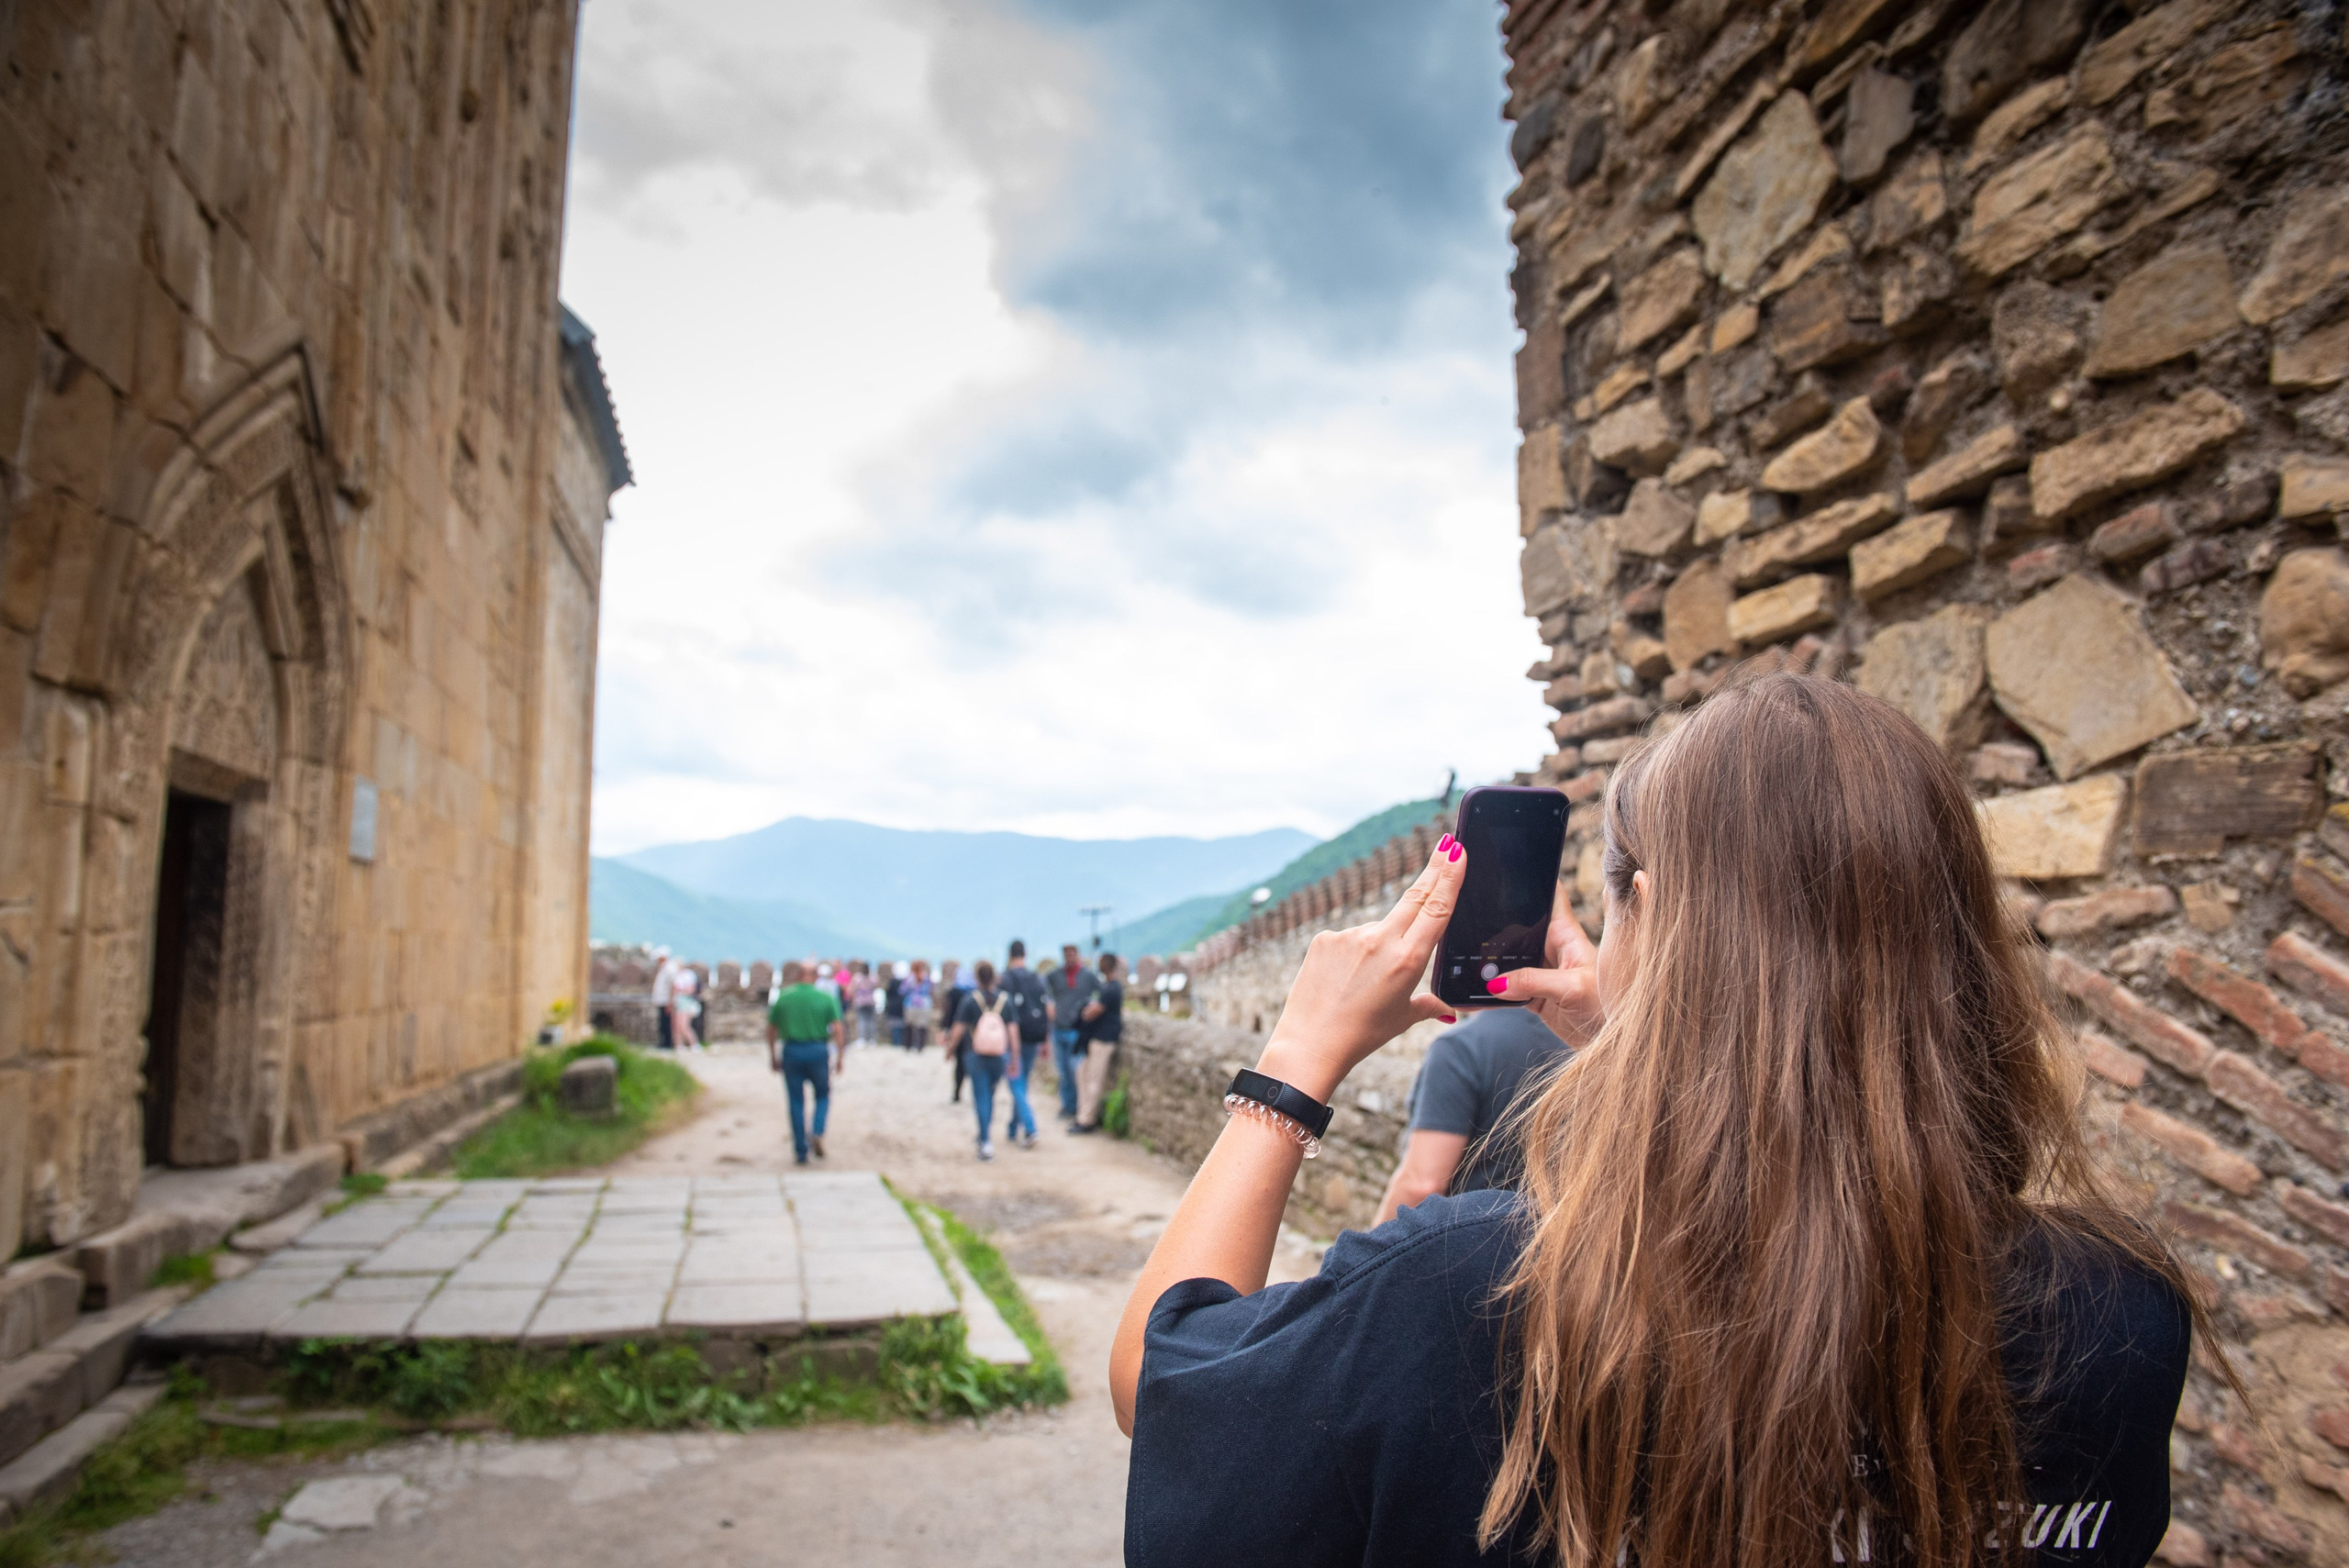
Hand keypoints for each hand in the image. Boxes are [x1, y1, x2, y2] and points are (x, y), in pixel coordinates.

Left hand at [1255, 838, 1466, 1101]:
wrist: (1311, 1043)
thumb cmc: (1362, 1034)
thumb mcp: (1403, 1018)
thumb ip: (1430, 1005)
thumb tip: (1450, 1011)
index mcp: (1407, 959)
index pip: (1436, 909)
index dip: (1449, 877)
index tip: (1457, 851)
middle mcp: (1380, 940)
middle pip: (1414, 897)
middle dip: (1433, 870)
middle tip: (1447, 844)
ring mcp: (1350, 935)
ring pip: (1377, 928)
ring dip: (1380, 945)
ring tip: (1363, 985)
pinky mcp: (1324, 937)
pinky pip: (1349, 938)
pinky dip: (1352, 953)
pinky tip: (1342, 980)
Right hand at [1481, 876, 1604, 1045]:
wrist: (1615, 1043)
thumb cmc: (1609, 1009)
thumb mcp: (1573, 989)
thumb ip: (1534, 981)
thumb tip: (1495, 982)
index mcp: (1566, 934)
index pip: (1549, 894)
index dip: (1531, 878)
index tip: (1505, 866)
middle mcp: (1552, 948)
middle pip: (1519, 925)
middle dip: (1495, 922)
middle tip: (1466, 921)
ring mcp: (1542, 971)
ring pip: (1509, 957)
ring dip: (1490, 961)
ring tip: (1463, 960)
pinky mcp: (1536, 994)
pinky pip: (1507, 987)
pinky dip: (1491, 991)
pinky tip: (1474, 994)